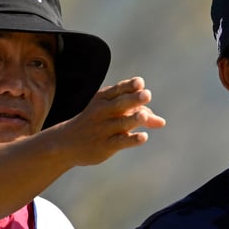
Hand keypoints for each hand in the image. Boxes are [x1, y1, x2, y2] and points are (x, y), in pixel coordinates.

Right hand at [50, 76, 165, 166]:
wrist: (67, 143)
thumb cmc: (97, 124)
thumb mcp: (113, 114)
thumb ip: (139, 114)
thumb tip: (162, 122)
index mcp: (104, 99)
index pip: (118, 90)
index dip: (130, 86)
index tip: (140, 82)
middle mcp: (103, 112)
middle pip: (120, 104)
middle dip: (133, 99)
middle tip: (147, 94)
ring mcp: (104, 129)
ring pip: (121, 123)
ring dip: (133, 119)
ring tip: (143, 117)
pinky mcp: (105, 145)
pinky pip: (120, 142)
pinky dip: (132, 140)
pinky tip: (143, 137)